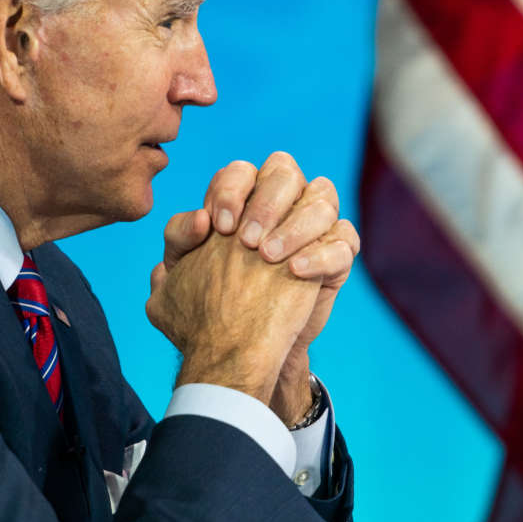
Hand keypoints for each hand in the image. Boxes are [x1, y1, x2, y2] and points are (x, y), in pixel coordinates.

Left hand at [154, 152, 360, 423]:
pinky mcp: (336, 256)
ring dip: (294, 225)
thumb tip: (199, 220)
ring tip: (268, 257)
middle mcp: (281, 204)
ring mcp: (313, 227)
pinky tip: (295, 272)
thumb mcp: (177, 273)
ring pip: (321, 198)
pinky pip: (344, 240)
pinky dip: (321, 253)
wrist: (240, 350)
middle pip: (284, 171)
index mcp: (242, 199)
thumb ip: (179, 238)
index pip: (241, 171)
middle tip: (245, 241)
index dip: (230, 190)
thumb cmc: (210, 303)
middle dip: (264, 202)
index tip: (217, 227)